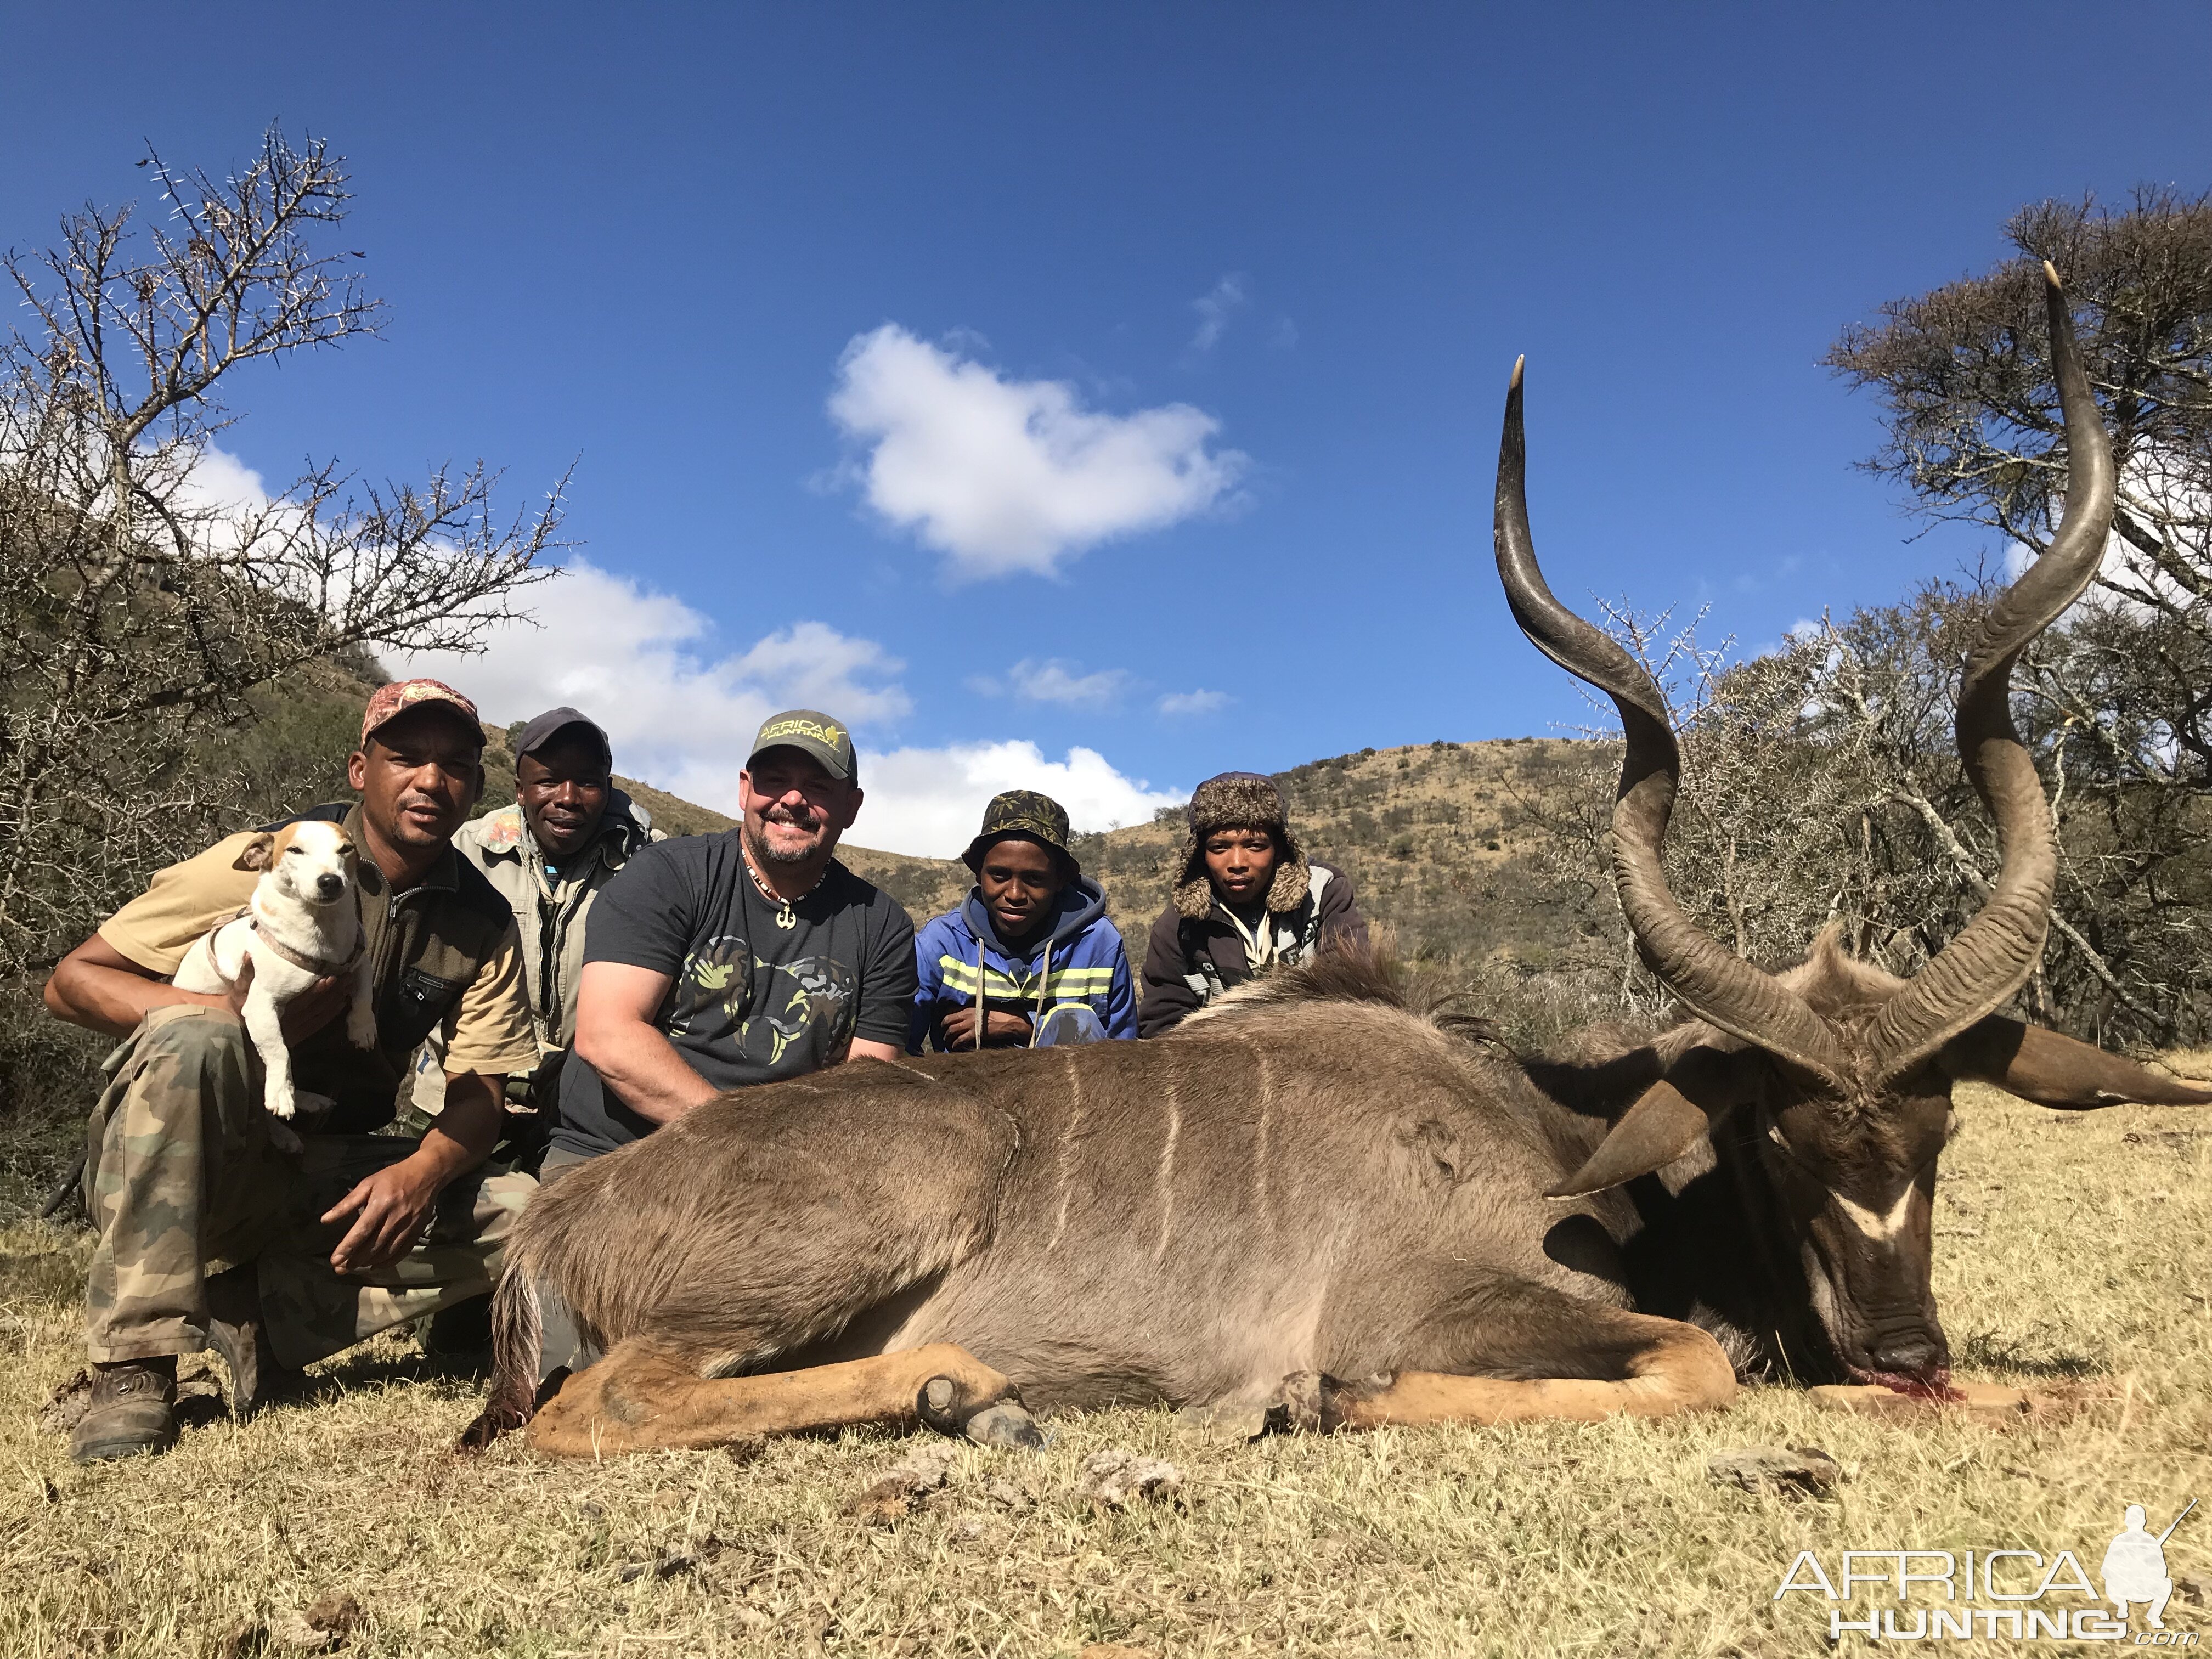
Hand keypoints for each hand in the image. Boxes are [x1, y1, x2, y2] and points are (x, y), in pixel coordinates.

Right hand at [200, 958, 346, 1045]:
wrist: (235, 1034)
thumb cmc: (238, 1007)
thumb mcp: (239, 991)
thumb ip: (246, 974)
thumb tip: (249, 954)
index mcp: (274, 1012)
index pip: (300, 1001)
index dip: (317, 990)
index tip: (331, 977)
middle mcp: (287, 1024)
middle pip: (316, 1007)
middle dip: (333, 992)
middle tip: (349, 977)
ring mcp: (295, 1032)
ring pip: (320, 1016)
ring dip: (336, 1000)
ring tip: (350, 986)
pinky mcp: (299, 1037)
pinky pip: (319, 1025)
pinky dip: (332, 1014)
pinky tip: (342, 1002)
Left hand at [321, 1154, 440, 1273]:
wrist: (427, 1174)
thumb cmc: (393, 1177)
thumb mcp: (368, 1184)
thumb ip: (347, 1203)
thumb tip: (325, 1220)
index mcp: (381, 1204)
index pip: (362, 1231)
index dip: (347, 1247)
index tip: (334, 1260)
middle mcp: (396, 1218)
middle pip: (373, 1245)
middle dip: (354, 1260)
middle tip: (340, 1268)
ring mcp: (408, 1226)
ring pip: (387, 1252)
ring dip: (368, 1262)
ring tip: (354, 1267)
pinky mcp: (417, 1231)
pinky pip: (401, 1252)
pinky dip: (387, 1262)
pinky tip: (375, 1266)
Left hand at [937, 1007, 1032, 1049]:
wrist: (1011, 1021)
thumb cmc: (1000, 1014)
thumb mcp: (984, 1008)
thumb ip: (973, 1011)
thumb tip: (966, 1017)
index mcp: (969, 1008)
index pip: (949, 1013)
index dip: (944, 1021)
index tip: (944, 1026)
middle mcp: (967, 1015)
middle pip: (947, 1022)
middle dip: (943, 1031)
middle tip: (944, 1036)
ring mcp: (971, 1024)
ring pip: (951, 1032)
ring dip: (947, 1039)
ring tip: (948, 1044)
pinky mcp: (975, 1034)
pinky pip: (960, 1040)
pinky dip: (955, 1045)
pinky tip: (955, 1048)